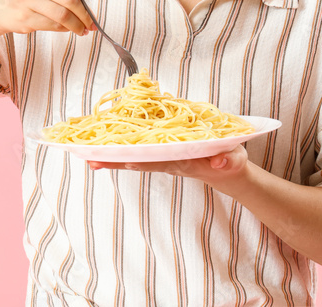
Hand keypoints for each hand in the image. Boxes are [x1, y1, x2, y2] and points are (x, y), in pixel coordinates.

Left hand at [87, 144, 250, 189]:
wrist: (225, 172)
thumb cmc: (229, 162)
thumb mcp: (233, 160)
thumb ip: (228, 160)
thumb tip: (221, 161)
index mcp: (185, 162)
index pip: (160, 161)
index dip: (142, 160)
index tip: (124, 160)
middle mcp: (169, 162)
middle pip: (139, 162)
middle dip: (116, 161)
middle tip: (91, 160)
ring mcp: (163, 159)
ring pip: (134, 159)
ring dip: (112, 158)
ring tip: (88, 157)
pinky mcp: (161, 154)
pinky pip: (138, 152)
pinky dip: (120, 152)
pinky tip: (103, 149)